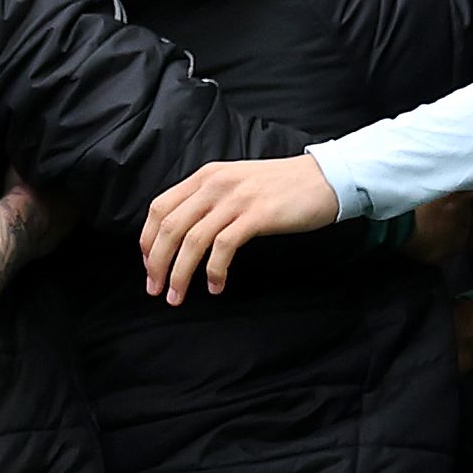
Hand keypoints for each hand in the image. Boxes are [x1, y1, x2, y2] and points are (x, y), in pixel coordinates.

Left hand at [138, 154, 341, 299]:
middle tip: (155, 289)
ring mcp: (236, 199)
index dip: (147, 240)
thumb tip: (181, 234)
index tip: (148, 265)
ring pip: (192, 240)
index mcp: (205, 177)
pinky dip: (214, 271)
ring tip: (177, 296)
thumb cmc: (281, 187)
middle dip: (156, 263)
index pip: (159, 207)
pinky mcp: (257, 215)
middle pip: (169, 227)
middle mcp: (215, 184)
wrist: (325, 178)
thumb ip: (208, 201)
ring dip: (179, 273)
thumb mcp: (235, 183)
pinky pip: (223, 247)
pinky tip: (215, 286)